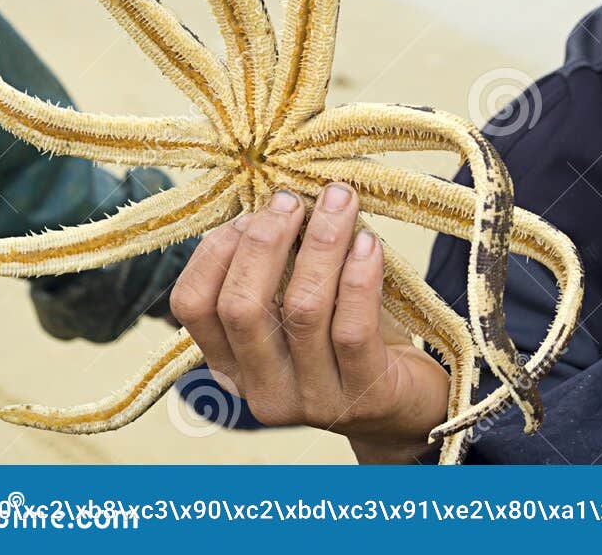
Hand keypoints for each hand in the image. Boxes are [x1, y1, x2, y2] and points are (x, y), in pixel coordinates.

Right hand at [170, 184, 450, 463]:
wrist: (407, 406)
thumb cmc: (351, 340)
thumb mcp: (302, 307)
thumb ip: (282, 266)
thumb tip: (278, 196)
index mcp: (233, 365)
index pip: (193, 307)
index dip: (215, 251)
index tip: (249, 212)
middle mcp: (263, 389)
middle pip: (241, 307)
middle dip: (266, 240)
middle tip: (292, 198)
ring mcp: (312, 398)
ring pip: (301, 310)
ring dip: (321, 244)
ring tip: (339, 201)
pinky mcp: (364, 394)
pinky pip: (352, 328)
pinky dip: (358, 277)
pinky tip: (369, 243)